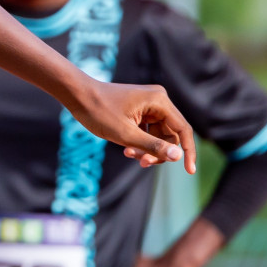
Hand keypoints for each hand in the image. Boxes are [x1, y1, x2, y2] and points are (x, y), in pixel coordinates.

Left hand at [71, 80, 196, 172]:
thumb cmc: (98, 112)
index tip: (189, 172)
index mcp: (160, 101)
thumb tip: (178, 157)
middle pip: (170, 134)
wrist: (77, 94)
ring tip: (128, 154)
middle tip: (141, 163)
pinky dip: (140, 141)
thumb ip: (153, 146)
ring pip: (158, 134)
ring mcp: (149, 104)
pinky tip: (126, 149)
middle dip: (157, 151)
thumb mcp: (125, 134)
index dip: (188, 151)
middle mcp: (158, 100)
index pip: (183, 130)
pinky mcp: (140, 109)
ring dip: (147, 148)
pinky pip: (148, 130)